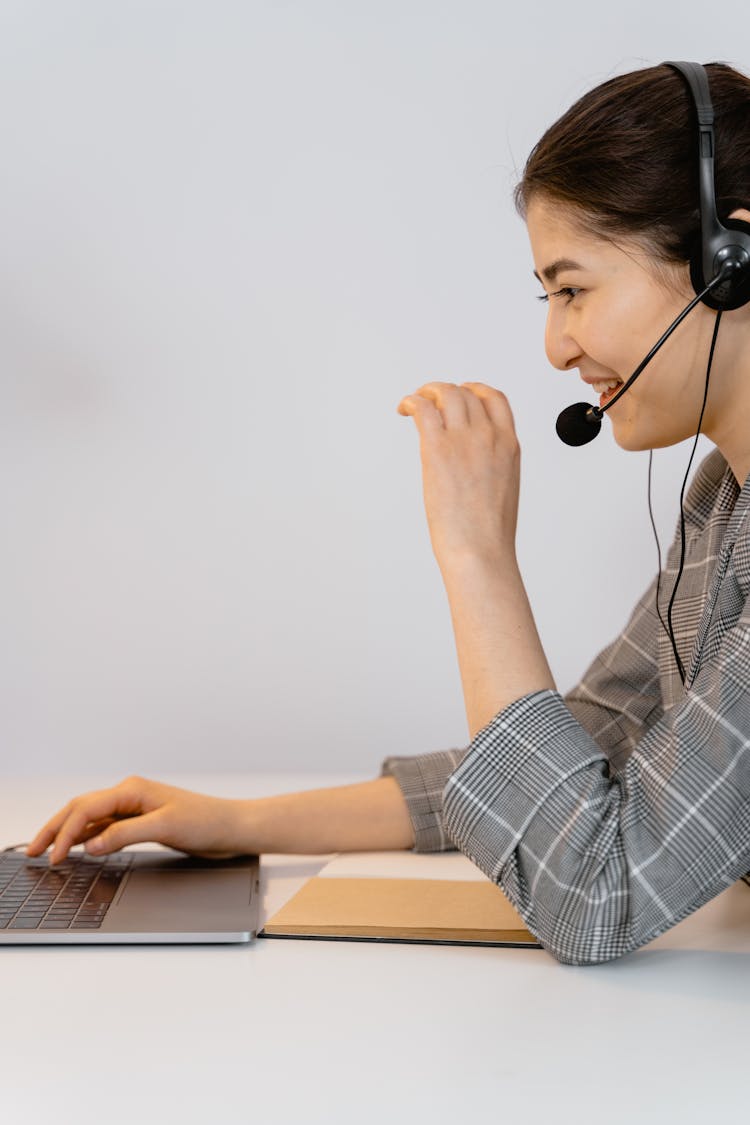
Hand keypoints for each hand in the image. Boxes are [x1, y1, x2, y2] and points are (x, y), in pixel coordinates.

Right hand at [25, 776, 249, 864]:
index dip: (66, 832)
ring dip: (69, 833)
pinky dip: (88, 837)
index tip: (54, 855)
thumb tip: (92, 844)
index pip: (87, 809)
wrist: (231, 826)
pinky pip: (105, 827)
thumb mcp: (165, 828)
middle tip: (35, 851)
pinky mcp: (142, 821)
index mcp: (132, 789)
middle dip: (56, 828)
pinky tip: (79, 848)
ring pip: (91, 818)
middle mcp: (130, 794)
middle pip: (81, 809)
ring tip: (48, 850)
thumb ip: (125, 834)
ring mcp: (135, 807)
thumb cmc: (206, 821)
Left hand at [397, 382, 519, 570]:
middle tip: (428, 402)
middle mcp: (489, 436)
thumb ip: (492, 466)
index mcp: (509, 446)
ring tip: (413, 404)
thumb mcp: (503, 488)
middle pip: (465, 394)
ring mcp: (464, 440)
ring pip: (445, 394)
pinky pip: (423, 409)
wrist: (481, 550)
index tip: (460, 394)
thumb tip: (472, 466)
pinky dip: (411, 401)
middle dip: (444, 393)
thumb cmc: (489, 532)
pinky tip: (404, 409)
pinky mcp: (438, 448)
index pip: (495, 399)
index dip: (473, 390)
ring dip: (426, 393)